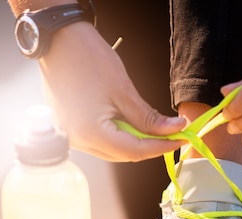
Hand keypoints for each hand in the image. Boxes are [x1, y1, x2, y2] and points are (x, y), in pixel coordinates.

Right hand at [38, 22, 185, 161]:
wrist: (58, 40)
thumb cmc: (89, 59)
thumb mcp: (124, 90)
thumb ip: (149, 118)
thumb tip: (175, 129)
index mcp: (91, 133)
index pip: (135, 151)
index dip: (162, 146)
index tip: (183, 138)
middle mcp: (78, 141)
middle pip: (123, 155)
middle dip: (149, 146)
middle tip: (171, 133)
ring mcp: (71, 137)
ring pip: (112, 151)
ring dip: (134, 142)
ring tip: (153, 127)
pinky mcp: (69, 129)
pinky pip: (99, 141)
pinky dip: (118, 136)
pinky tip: (131, 123)